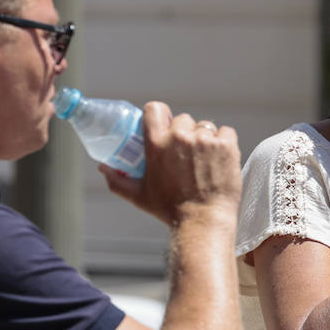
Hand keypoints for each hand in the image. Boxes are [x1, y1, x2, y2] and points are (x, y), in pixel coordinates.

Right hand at [101, 102, 240, 226]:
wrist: (202, 221)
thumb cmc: (170, 209)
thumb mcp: (138, 195)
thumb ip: (117, 179)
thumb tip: (103, 167)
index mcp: (156, 143)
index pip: (155, 108)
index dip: (161, 115)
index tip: (165, 125)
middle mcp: (180, 137)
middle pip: (183, 119)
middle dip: (184, 132)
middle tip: (187, 152)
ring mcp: (205, 140)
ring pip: (205, 126)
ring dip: (205, 138)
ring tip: (204, 159)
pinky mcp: (226, 146)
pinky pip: (226, 132)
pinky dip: (224, 142)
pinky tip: (219, 158)